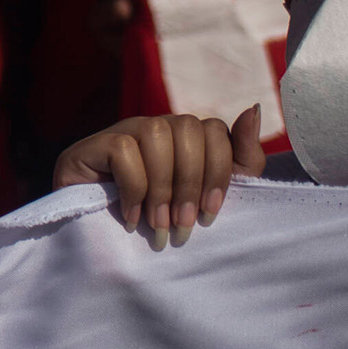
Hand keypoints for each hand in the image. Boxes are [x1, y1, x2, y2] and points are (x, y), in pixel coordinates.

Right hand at [53, 106, 264, 245]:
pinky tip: (132, 217)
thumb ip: (241, 160)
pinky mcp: (93, 145)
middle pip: (188, 127)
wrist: (98, 239)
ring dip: (162, 188)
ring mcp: (123, 131)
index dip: (218, 172)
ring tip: (158, 225)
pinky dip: (133, 188)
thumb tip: (255, 109)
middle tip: (183, 224)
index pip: (215, 129)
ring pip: (156, 133)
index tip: (209, 215)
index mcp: (185, 138)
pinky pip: (124, 149)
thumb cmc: (162, 220)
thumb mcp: (210, 196)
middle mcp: (156, 127)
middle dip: (191, 182)